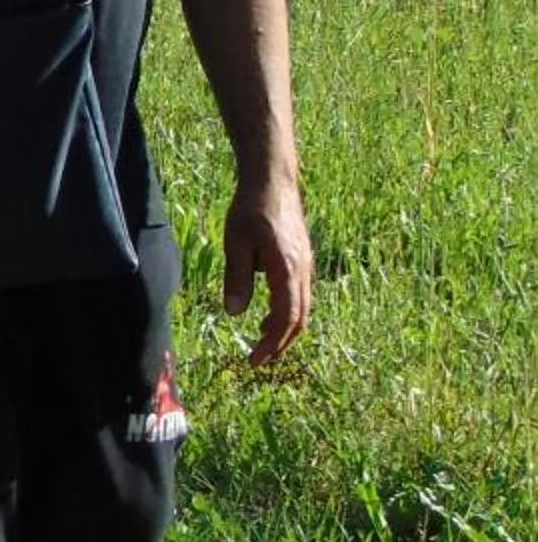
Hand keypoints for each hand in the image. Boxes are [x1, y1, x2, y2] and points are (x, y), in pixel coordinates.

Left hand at [223, 174, 312, 366]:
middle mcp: (303, 270)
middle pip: (299, 319)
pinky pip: (300, 294)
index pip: (284, 318)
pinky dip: (287, 311)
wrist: (274, 182)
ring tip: (260, 340)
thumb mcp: (235, 244)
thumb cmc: (250, 209)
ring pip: (302, 307)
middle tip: (258, 358)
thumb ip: (237, 279)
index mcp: (287, 269)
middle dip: (280, 343)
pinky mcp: (303, 259)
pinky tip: (267, 313)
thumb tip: (235, 314)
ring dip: (284, 328)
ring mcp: (306, 265)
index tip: (254, 359)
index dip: (271, 343)